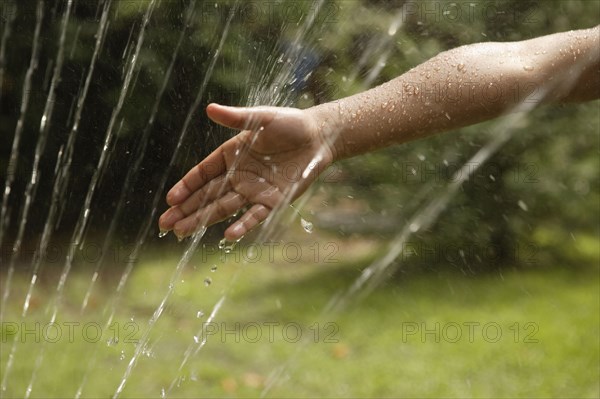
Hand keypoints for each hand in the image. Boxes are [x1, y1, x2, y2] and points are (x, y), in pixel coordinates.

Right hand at [158, 103, 333, 240]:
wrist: (318, 136)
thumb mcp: (261, 118)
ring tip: (181, 233)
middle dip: (185, 210)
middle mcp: (238, 175)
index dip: (186, 186)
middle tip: (165, 224)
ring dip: (202, 220)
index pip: (202, 174)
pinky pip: (255, 215)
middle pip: (206, 195)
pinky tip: (227, 236)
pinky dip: (242, 225)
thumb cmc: (289, 123)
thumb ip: (236, 118)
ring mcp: (253, 190)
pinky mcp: (272, 200)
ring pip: (223, 208)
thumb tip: (210, 108)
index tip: (170, 200)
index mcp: (230, 155)